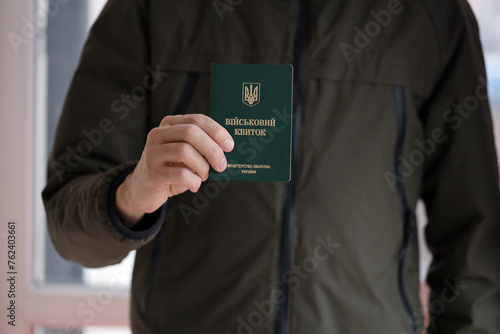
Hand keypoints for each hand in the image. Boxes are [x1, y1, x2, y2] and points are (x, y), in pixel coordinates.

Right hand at [115, 114, 233, 227]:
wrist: (143, 190)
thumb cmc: (171, 169)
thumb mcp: (185, 154)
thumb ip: (201, 147)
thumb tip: (227, 150)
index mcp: (169, 125)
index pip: (196, 120)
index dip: (216, 131)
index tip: (230, 145)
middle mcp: (158, 135)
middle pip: (190, 133)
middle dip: (212, 149)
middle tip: (222, 164)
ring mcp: (152, 153)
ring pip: (185, 152)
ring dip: (202, 167)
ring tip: (204, 175)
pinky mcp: (152, 173)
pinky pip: (180, 174)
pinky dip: (194, 181)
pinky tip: (194, 185)